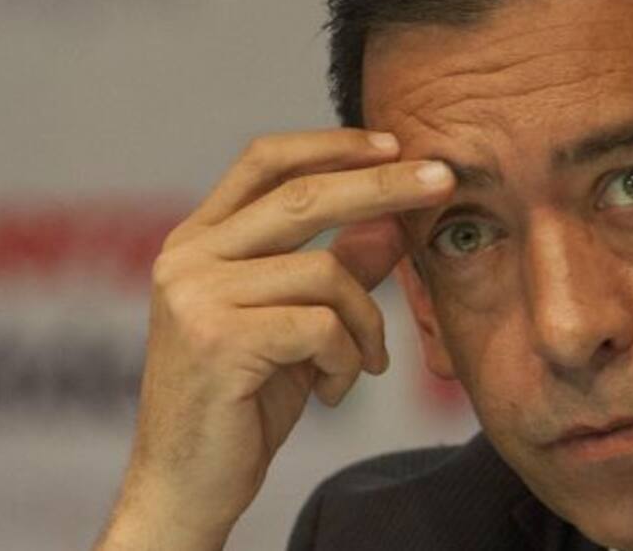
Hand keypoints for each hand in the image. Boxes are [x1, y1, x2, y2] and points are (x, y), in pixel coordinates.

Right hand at [95, 129, 454, 549]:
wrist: (188, 487)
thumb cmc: (245, 402)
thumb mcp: (300, 324)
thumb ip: (338, 268)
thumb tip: (393, 219)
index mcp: (199, 241)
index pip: (266, 162)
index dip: (332, 145)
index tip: (393, 144)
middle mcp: (188, 256)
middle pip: (304, 195)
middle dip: (384, 186)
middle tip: (444, 180)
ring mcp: (195, 295)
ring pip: (327, 274)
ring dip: (366, 323)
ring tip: (362, 363)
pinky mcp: (217, 339)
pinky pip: (322, 326)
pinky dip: (347, 360)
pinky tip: (332, 391)